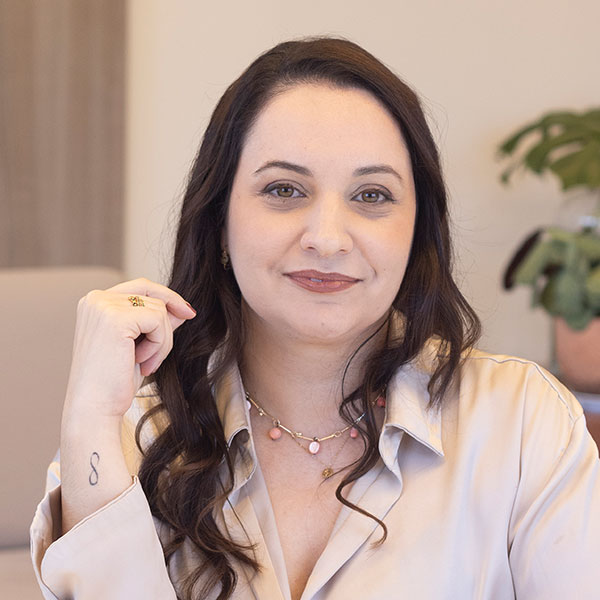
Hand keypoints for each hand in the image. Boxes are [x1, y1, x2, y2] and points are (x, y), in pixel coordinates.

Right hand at [63, 278, 195, 420]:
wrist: (95, 408)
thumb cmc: (114, 381)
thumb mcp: (140, 345)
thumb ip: (156, 323)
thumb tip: (180, 308)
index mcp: (94, 302)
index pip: (140, 285)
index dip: (167, 296)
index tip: (188, 312)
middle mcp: (96, 299)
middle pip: (152, 294)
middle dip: (168, 319)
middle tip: (183, 327)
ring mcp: (103, 307)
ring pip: (159, 310)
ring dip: (162, 340)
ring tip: (145, 363)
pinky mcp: (116, 318)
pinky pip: (158, 321)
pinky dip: (159, 345)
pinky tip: (143, 362)